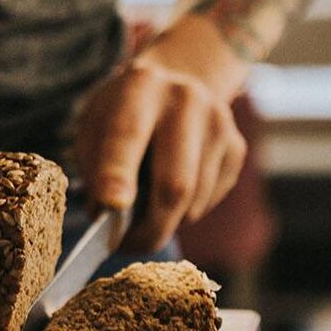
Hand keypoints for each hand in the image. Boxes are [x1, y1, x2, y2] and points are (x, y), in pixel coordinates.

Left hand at [75, 54, 247, 253]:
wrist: (173, 85)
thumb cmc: (121, 115)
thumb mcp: (94, 127)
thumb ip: (95, 169)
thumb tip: (111, 220)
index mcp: (140, 85)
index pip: (128, 135)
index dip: (118, 174)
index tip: (111, 205)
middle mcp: (185, 99)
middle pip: (175, 183)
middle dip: (149, 227)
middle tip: (126, 245)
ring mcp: (219, 123)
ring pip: (193, 201)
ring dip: (165, 222)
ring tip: (142, 212)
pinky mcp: (236, 147)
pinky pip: (209, 201)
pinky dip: (185, 211)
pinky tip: (170, 190)